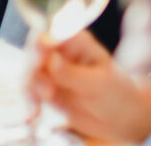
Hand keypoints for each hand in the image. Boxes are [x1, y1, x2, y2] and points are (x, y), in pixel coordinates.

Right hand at [28, 30, 150, 141]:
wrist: (121, 117)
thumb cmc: (116, 92)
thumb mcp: (99, 83)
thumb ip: (73, 73)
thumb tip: (50, 60)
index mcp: (74, 40)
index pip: (52, 34)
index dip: (41, 43)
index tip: (41, 58)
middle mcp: (59, 51)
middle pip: (34, 52)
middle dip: (34, 70)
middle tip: (47, 93)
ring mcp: (51, 70)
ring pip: (30, 72)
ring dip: (30, 88)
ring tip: (39, 108)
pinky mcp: (47, 88)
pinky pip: (31, 91)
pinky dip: (29, 101)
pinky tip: (34, 114)